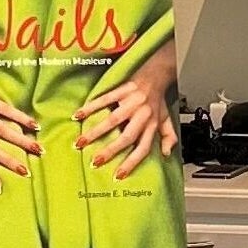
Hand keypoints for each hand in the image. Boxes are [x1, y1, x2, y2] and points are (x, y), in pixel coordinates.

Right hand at [73, 45, 179, 180]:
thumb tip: (165, 153)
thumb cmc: (158, 100)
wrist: (157, 73)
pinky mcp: (123, 89)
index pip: (143, 148)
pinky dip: (91, 107)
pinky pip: (105, 99)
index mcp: (152, 125)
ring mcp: (132, 102)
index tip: (117, 175)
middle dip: (110, 151)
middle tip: (94, 162)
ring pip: (113, 120)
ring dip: (96, 132)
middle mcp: (143, 115)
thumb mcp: (167, 120)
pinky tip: (78, 115)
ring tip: (80, 142)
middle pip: (126, 137)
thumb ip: (168, 137)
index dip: (131, 163)